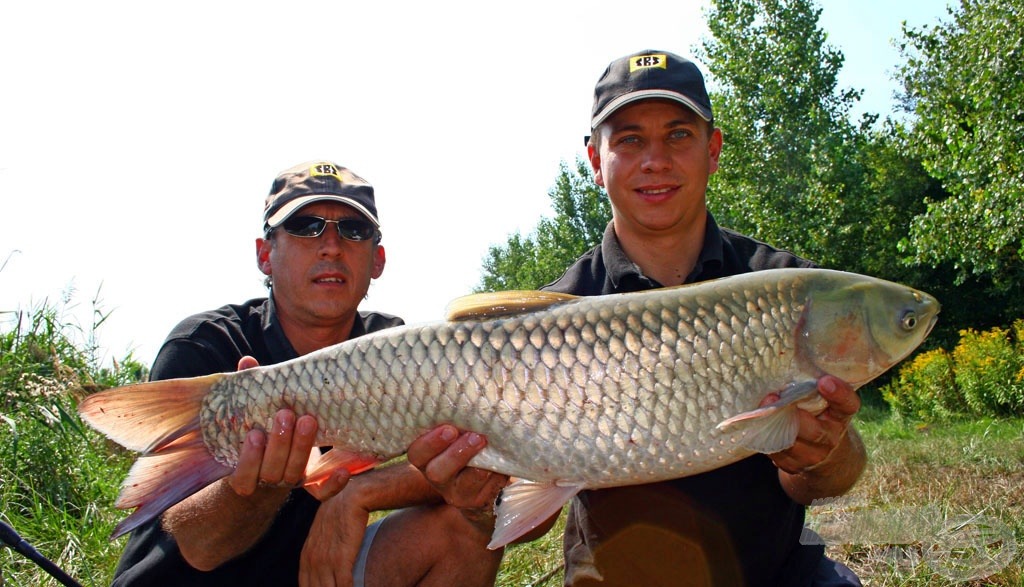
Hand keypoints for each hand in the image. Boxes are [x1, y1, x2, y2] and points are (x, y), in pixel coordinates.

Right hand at [226, 356, 349, 500]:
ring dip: (302, 448)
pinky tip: (343, 471)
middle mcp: (268, 479)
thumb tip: (248, 361)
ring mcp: (292, 482)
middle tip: (286, 414)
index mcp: (245, 471)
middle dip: (279, 443)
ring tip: (308, 420)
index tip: (254, 433)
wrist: (275, 462)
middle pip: (273, 470)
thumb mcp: (252, 413)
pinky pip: (322, 491)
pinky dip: (333, 484)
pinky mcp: (313, 484)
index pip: (243, 473)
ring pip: (295, 473)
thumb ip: (247, 391)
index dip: (249, 457)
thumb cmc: (261, 430)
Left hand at [299, 491, 368, 586]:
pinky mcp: (342, 558)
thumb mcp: (322, 533)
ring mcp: (326, 560)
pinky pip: (345, 585)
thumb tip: (324, 566)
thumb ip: (319, 551)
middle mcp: (313, 560)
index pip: (305, 586)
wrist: (351, 497)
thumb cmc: (341, 514)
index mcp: (306, 556)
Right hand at [407, 425, 508, 524]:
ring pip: (464, 483)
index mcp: (427, 458)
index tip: (449, 429)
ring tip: (488, 445)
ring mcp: (458, 493)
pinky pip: (487, 488)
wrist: (483, 480)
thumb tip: (471, 401)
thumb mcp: (457, 434)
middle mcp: (437, 477)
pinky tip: (501, 461)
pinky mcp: (478, 501)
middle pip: (437, 472)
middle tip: (474, 436)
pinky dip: (496, 473)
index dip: (430, 443)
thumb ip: (457, 423)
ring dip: (479, 464)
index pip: (417, 453)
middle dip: (456, 453)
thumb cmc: (468, 445)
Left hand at [767, 376, 859, 474]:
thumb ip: (809, 389)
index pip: (847, 405)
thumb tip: (780, 368)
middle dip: (792, 416)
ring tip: (760, 410)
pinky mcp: (794, 466)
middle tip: (773, 398)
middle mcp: (832, 438)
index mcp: (841, 416)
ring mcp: (813, 456)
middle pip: (814, 431)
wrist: (827, 456)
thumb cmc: (819, 416)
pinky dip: (766, 439)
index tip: (825, 381)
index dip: (838, 394)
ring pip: (789, 444)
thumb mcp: (823, 402)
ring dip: (772, 427)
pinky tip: (759, 426)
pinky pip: (776, 453)